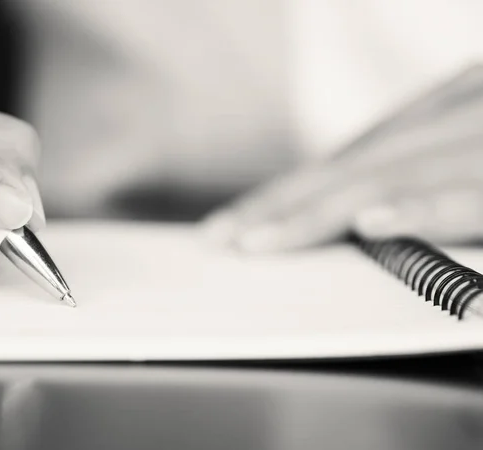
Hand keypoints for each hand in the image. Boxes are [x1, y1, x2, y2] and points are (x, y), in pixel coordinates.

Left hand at [205, 99, 482, 251]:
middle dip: (276, 204)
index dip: (285, 191)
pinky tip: (371, 223)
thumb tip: (362, 212)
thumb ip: (420, 176)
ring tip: (256, 241)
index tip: (234, 221)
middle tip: (217, 237)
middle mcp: (460, 111)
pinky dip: (419, 208)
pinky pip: (468, 193)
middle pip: (349, 166)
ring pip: (386, 176)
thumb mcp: (466, 160)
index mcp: (447, 109)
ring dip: (314, 212)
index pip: (349, 159)